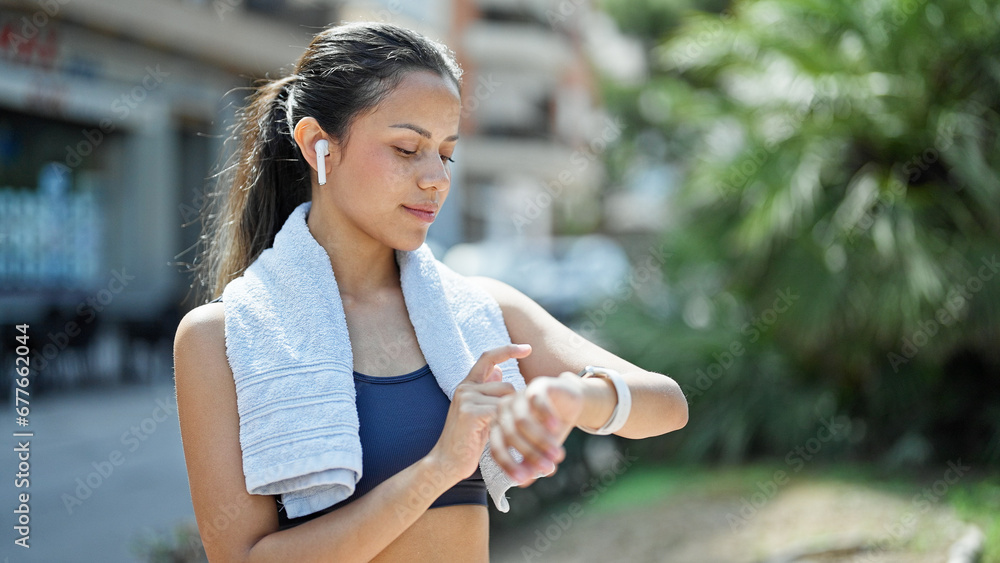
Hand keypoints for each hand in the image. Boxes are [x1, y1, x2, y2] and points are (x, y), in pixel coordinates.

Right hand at [426, 344, 531, 485]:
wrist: (446, 463)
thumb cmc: (466, 440)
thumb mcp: (478, 412)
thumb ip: (487, 391)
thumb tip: (499, 370)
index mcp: (467, 385)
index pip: (488, 357)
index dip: (508, 350)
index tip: (528, 348)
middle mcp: (465, 388)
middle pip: (506, 386)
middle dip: (518, 405)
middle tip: (522, 424)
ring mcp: (466, 399)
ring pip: (506, 399)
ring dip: (515, 418)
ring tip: (513, 435)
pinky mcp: (469, 413)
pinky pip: (501, 412)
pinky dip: (509, 426)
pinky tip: (507, 439)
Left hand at [490, 371, 584, 486]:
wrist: (568, 401)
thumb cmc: (548, 428)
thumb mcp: (541, 449)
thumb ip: (530, 463)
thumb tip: (523, 482)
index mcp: (499, 426)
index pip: (497, 448)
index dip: (509, 465)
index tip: (523, 480)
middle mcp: (504, 410)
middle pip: (510, 435)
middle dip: (530, 454)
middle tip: (548, 469)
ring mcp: (518, 396)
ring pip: (522, 421)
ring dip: (540, 440)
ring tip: (558, 454)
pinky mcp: (535, 386)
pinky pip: (537, 402)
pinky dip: (546, 416)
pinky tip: (556, 427)